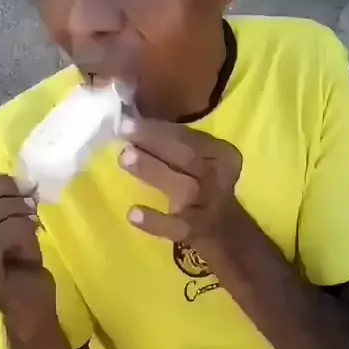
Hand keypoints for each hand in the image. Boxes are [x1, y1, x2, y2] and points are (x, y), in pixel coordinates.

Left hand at [119, 118, 242, 244]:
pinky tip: (133, 213)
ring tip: (125, 157)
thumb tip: (131, 122)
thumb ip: (175, 144)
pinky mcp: (197, 230)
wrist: (225, 231)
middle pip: (187, 155)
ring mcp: (209, 205)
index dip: (158, 127)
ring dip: (153, 170)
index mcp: (222, 154)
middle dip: (154, 140)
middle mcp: (219, 176)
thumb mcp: (200, 162)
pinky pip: (176, 227)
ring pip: (182, 185)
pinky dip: (155, 221)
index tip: (127, 117)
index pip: (189, 137)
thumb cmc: (203, 186)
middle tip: (123, 128)